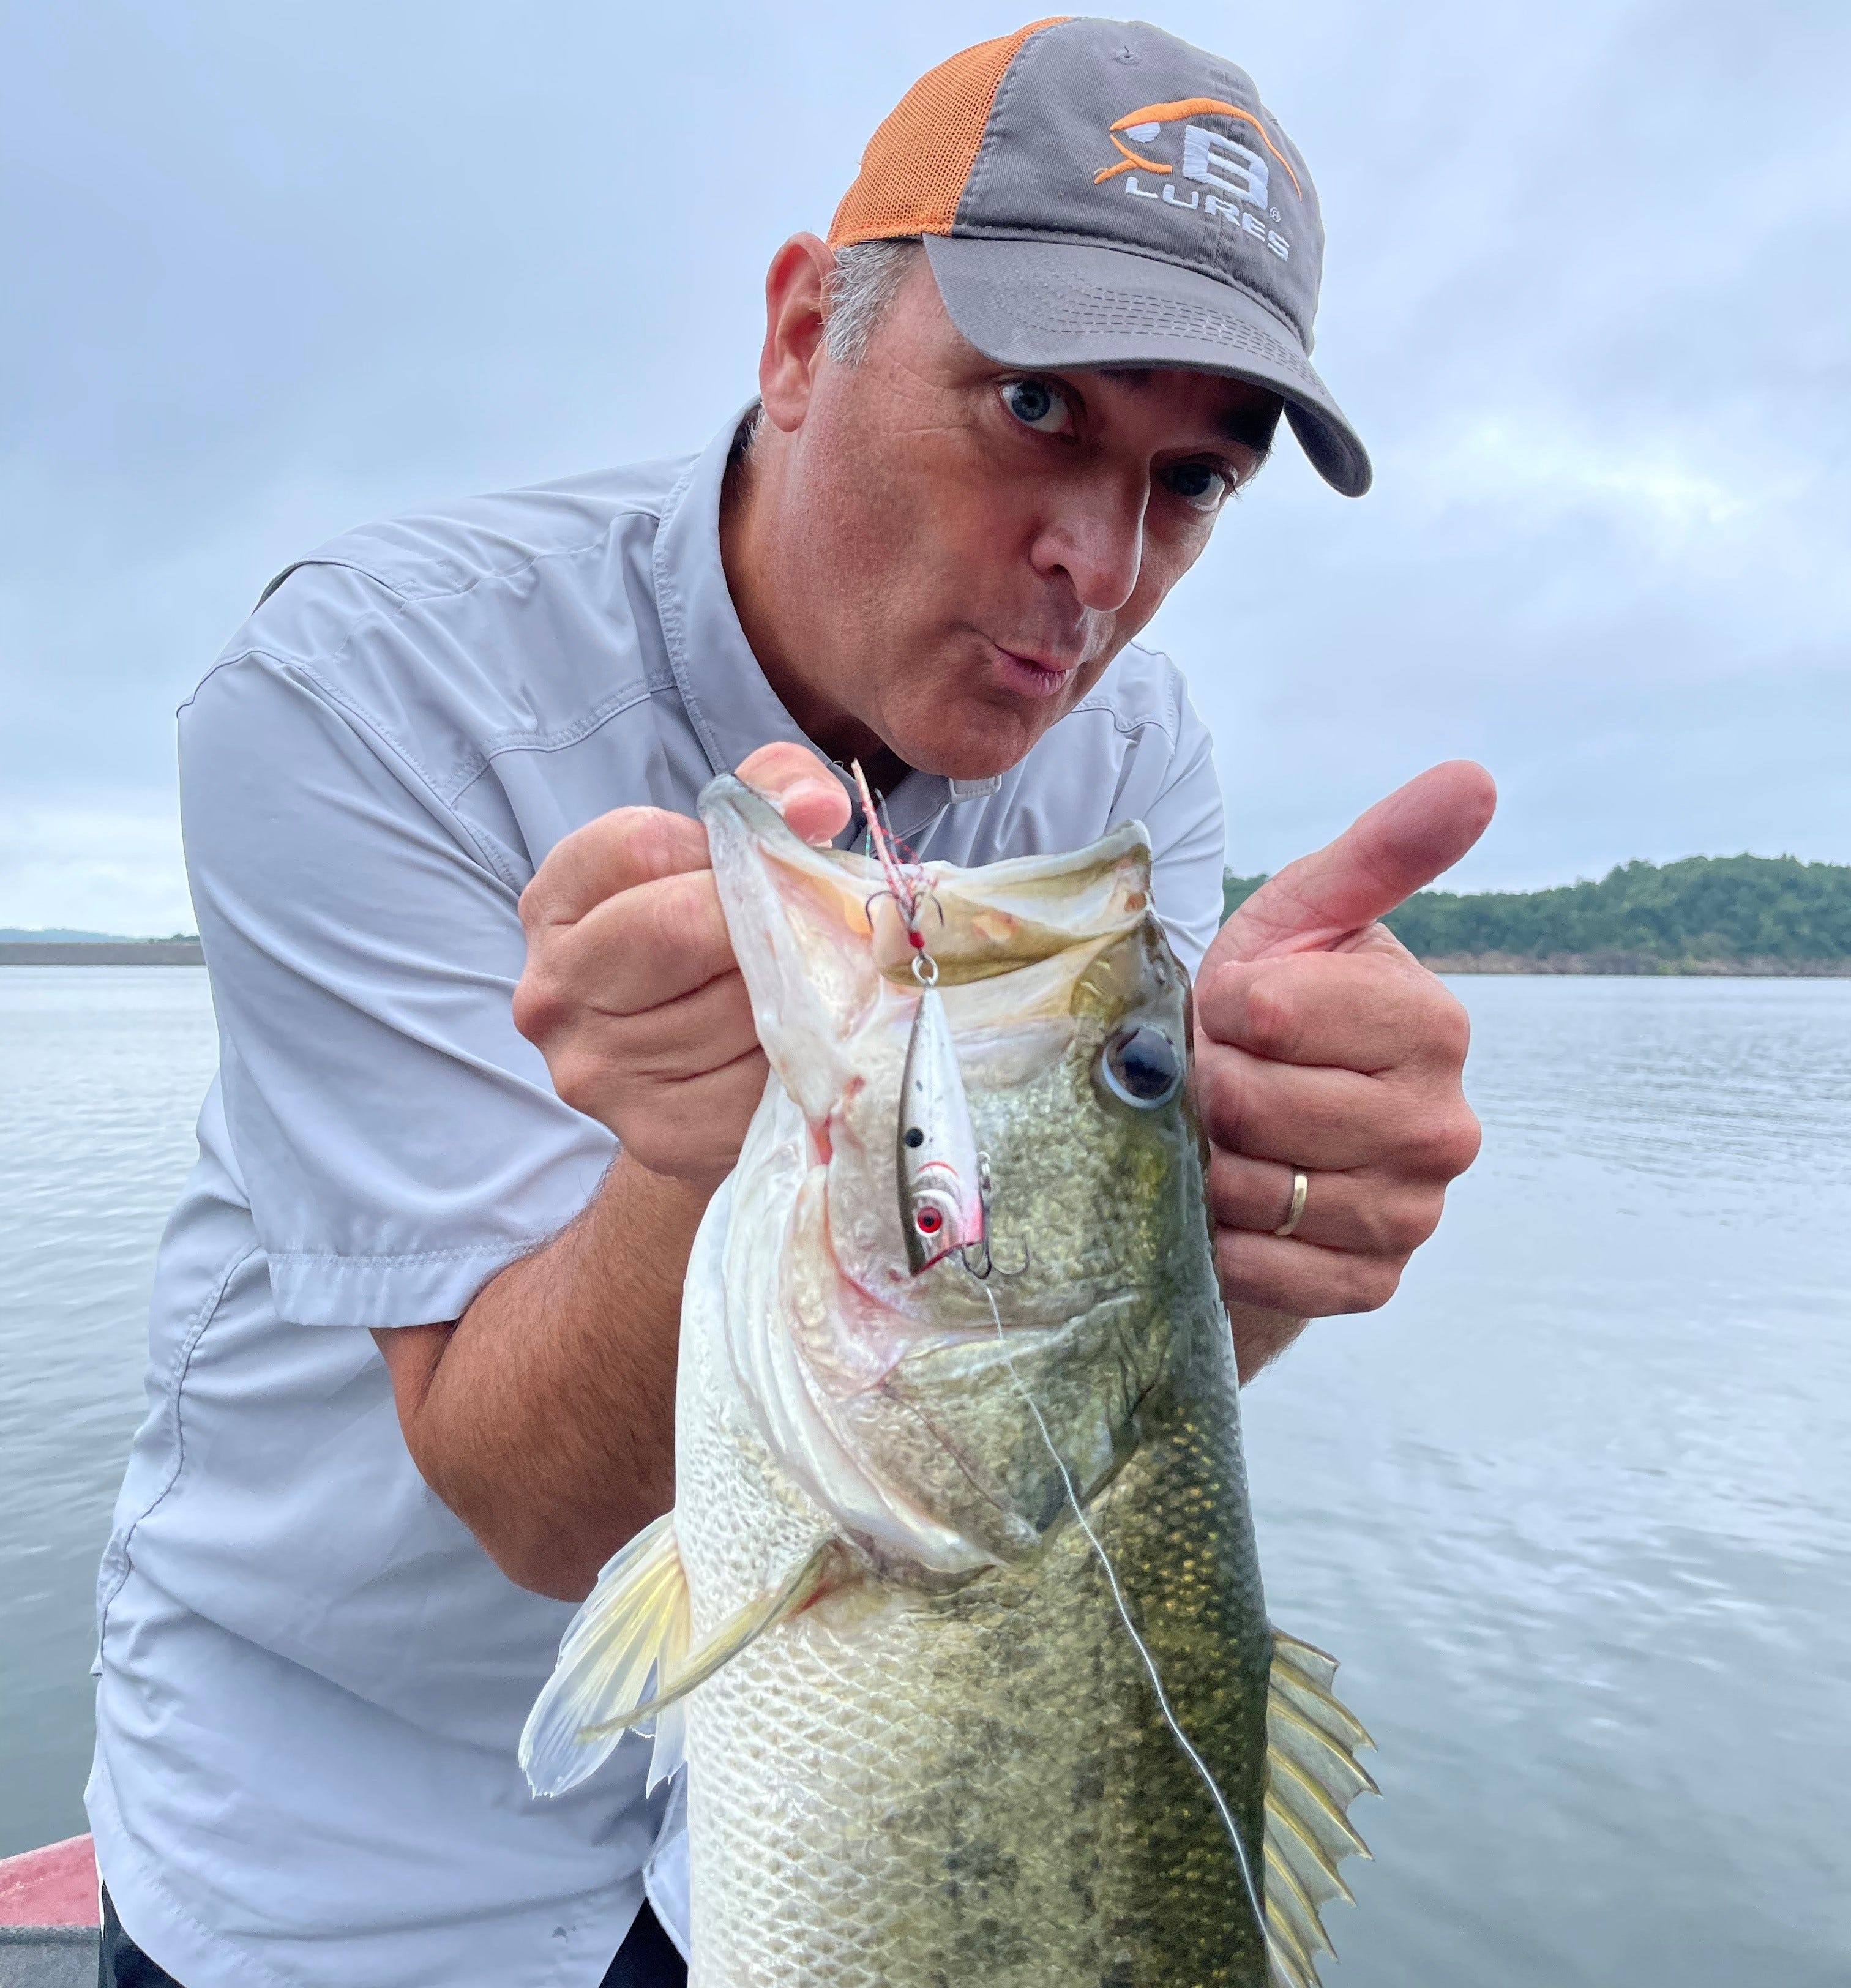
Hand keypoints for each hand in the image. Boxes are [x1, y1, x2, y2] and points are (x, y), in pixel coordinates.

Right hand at [512, 742, 848, 1184]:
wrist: (704, 1080)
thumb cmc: (718, 943)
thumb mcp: (731, 845)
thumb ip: (776, 788)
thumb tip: (814, 809)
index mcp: (552, 905)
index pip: (639, 843)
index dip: (721, 850)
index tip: (748, 872)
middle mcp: (552, 992)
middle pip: (682, 924)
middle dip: (762, 922)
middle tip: (798, 934)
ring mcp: (597, 1071)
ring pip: (736, 1003)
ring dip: (795, 993)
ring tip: (799, 992)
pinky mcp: (658, 1133)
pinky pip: (760, 1077)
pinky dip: (801, 1057)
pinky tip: (795, 1048)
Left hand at [1193, 761, 1495, 1376]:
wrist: (1245, 1134)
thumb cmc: (1267, 1011)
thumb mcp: (1302, 922)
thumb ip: (1380, 854)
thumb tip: (1475, 778)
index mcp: (1433, 1022)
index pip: (1268, 1012)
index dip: (1215, 1009)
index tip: (1224, 1009)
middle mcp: (1444, 1125)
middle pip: (1254, 1105)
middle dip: (1205, 1089)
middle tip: (1212, 1081)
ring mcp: (1416, 1211)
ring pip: (1260, 1191)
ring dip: (1206, 1166)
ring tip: (1217, 1139)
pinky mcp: (1375, 1283)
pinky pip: (1273, 1272)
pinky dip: (1227, 1245)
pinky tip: (1227, 1211)